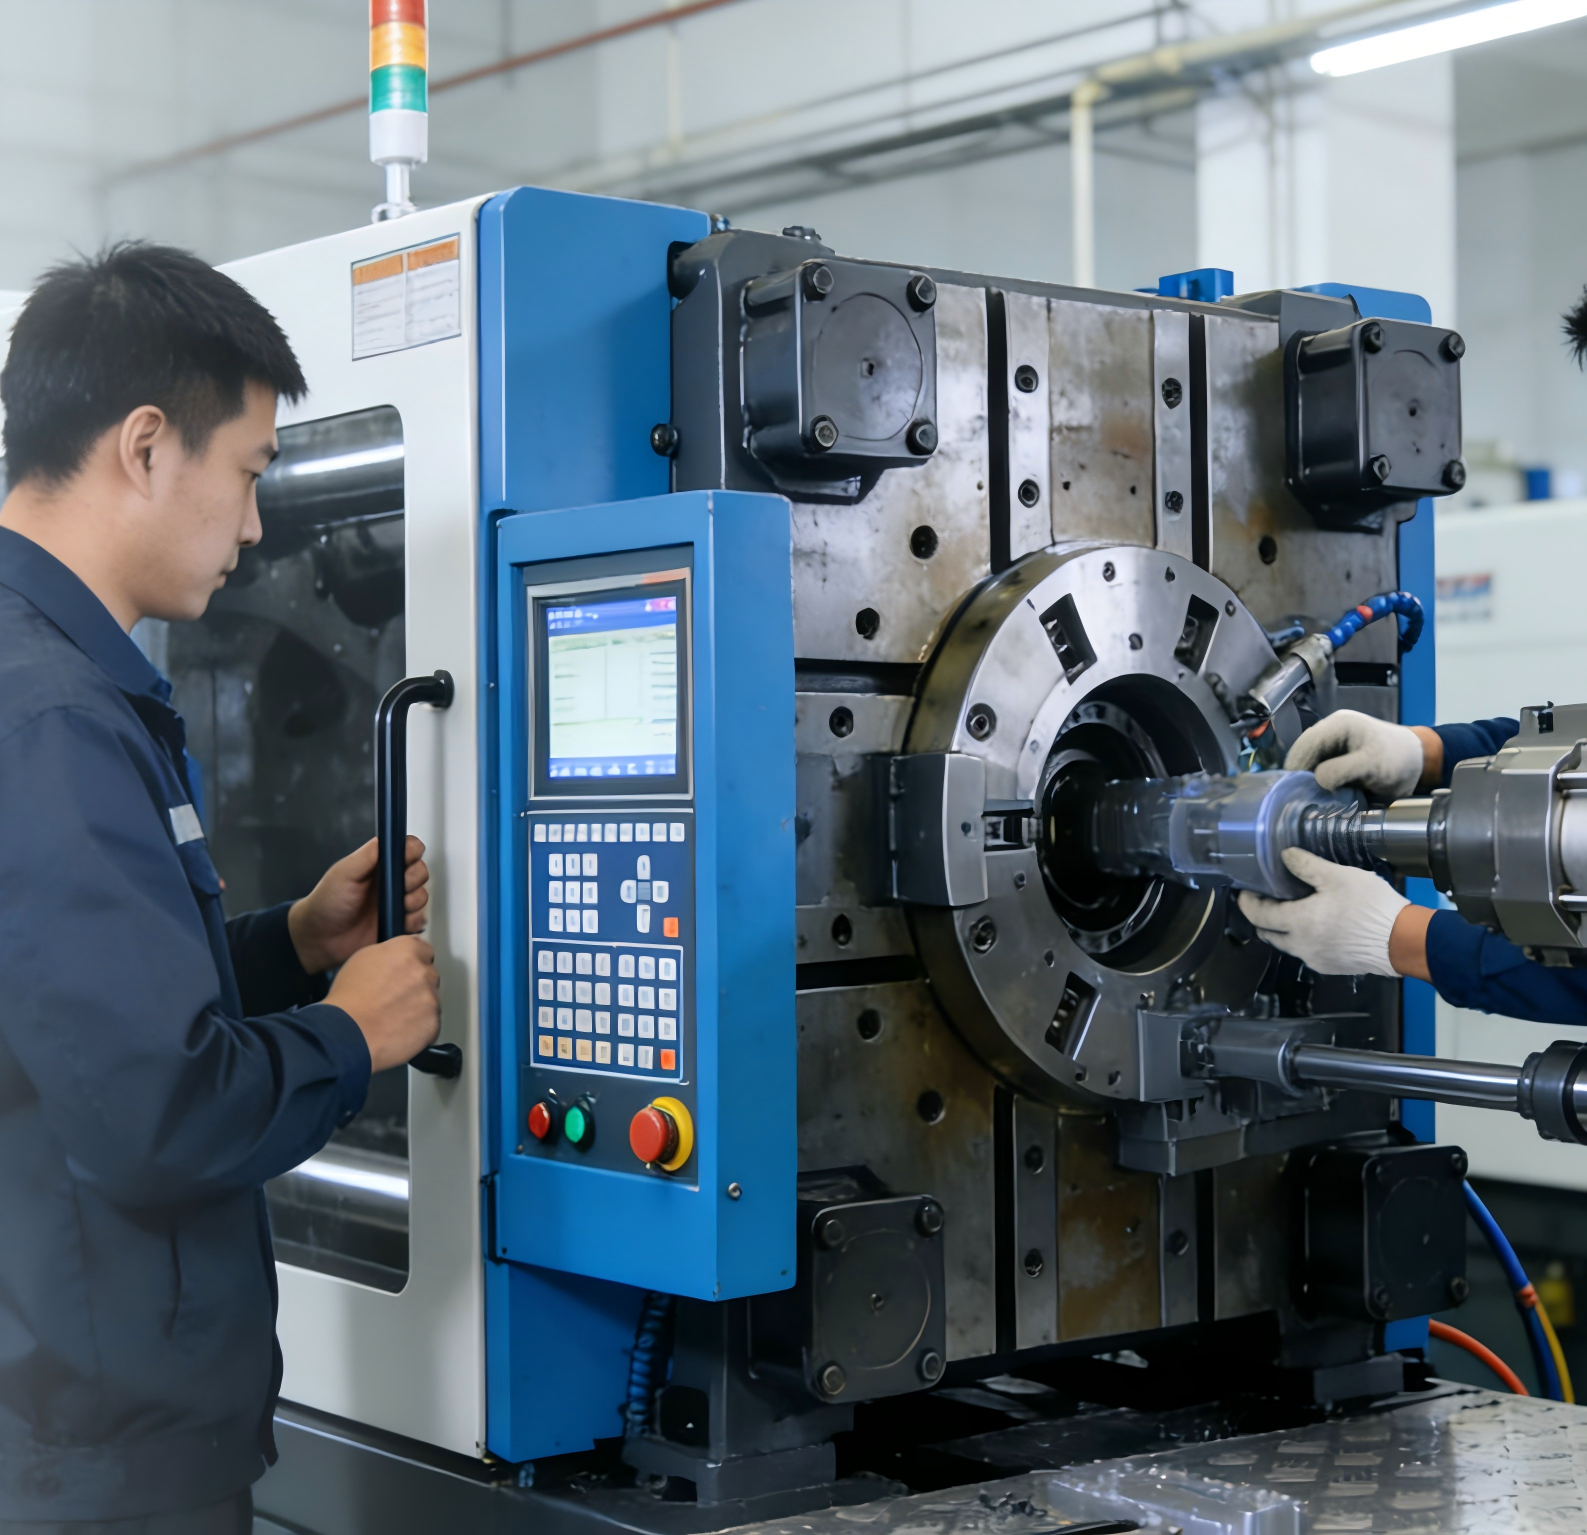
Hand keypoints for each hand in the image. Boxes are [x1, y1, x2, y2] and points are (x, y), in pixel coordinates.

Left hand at [288, 835, 427, 974]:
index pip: (408, 848)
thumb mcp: (344, 872)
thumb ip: (368, 854)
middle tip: (400, 887)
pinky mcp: (398, 923)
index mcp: (378, 864)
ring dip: (414, 901)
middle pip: (420, 871)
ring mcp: (395, 903)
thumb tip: (389, 838)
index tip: (406, 861)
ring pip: (422, 896)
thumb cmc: (326, 903)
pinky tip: (397, 921)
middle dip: (414, 879)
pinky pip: (419, 919)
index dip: (413, 852)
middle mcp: (390, 881)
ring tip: (396, 907)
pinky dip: (413, 920)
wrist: (321, 939)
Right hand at [325, 937, 440, 1072]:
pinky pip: (430, 1023)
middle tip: (394, 998)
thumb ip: (389, 954)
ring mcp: (432, 998)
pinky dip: (419, 1027)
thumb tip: (398, 957)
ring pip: (430, 1000)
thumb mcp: (362, 959)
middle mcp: (424, 972)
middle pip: (428, 976)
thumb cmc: (349, 998)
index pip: (424, 951)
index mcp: (408, 951)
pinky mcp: (433, 1022)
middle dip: (416, 985)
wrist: (349, 1033)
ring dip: (418, 1006)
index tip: (404, 973)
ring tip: (393, 1017)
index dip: (413, 963)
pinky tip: (399, 1029)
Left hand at [1237, 847, 1408, 976]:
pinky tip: (1316, 926)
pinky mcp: (1331, 967)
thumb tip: (1284, 855)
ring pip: (1288, 945)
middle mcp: (1301, 946)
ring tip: (1293, 910)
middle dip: (1261, 917)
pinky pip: (1307, 953)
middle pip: (1268, 933)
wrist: (1402, 941)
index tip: (1245, 891)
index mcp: (1297, 923)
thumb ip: (1306, 865)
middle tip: (1267, 899)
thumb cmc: (1369, 907)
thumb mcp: (1337, 877)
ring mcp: (1316, 960)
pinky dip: (1303, 939)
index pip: (1258, 915)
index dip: (1247, 902)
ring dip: (1283, 929)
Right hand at [1284, 709, 1432, 797]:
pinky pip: (1317, 768)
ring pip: (1307, 763)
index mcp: (1337, 725)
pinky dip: (1319, 782)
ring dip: (1310, 780)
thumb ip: (1340, 770)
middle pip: (1301, 755)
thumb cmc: (1399, 761)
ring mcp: (1331, 741)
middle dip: (1303, 777)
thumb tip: (1315, 780)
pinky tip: (1328, 792)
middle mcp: (1329, 729)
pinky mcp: (1335, 753)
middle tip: (1310, 799)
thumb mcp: (1372, 765)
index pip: (1302, 748)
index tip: (1301, 795)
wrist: (1418, 761)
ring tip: (1320, 797)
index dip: (1297, 771)